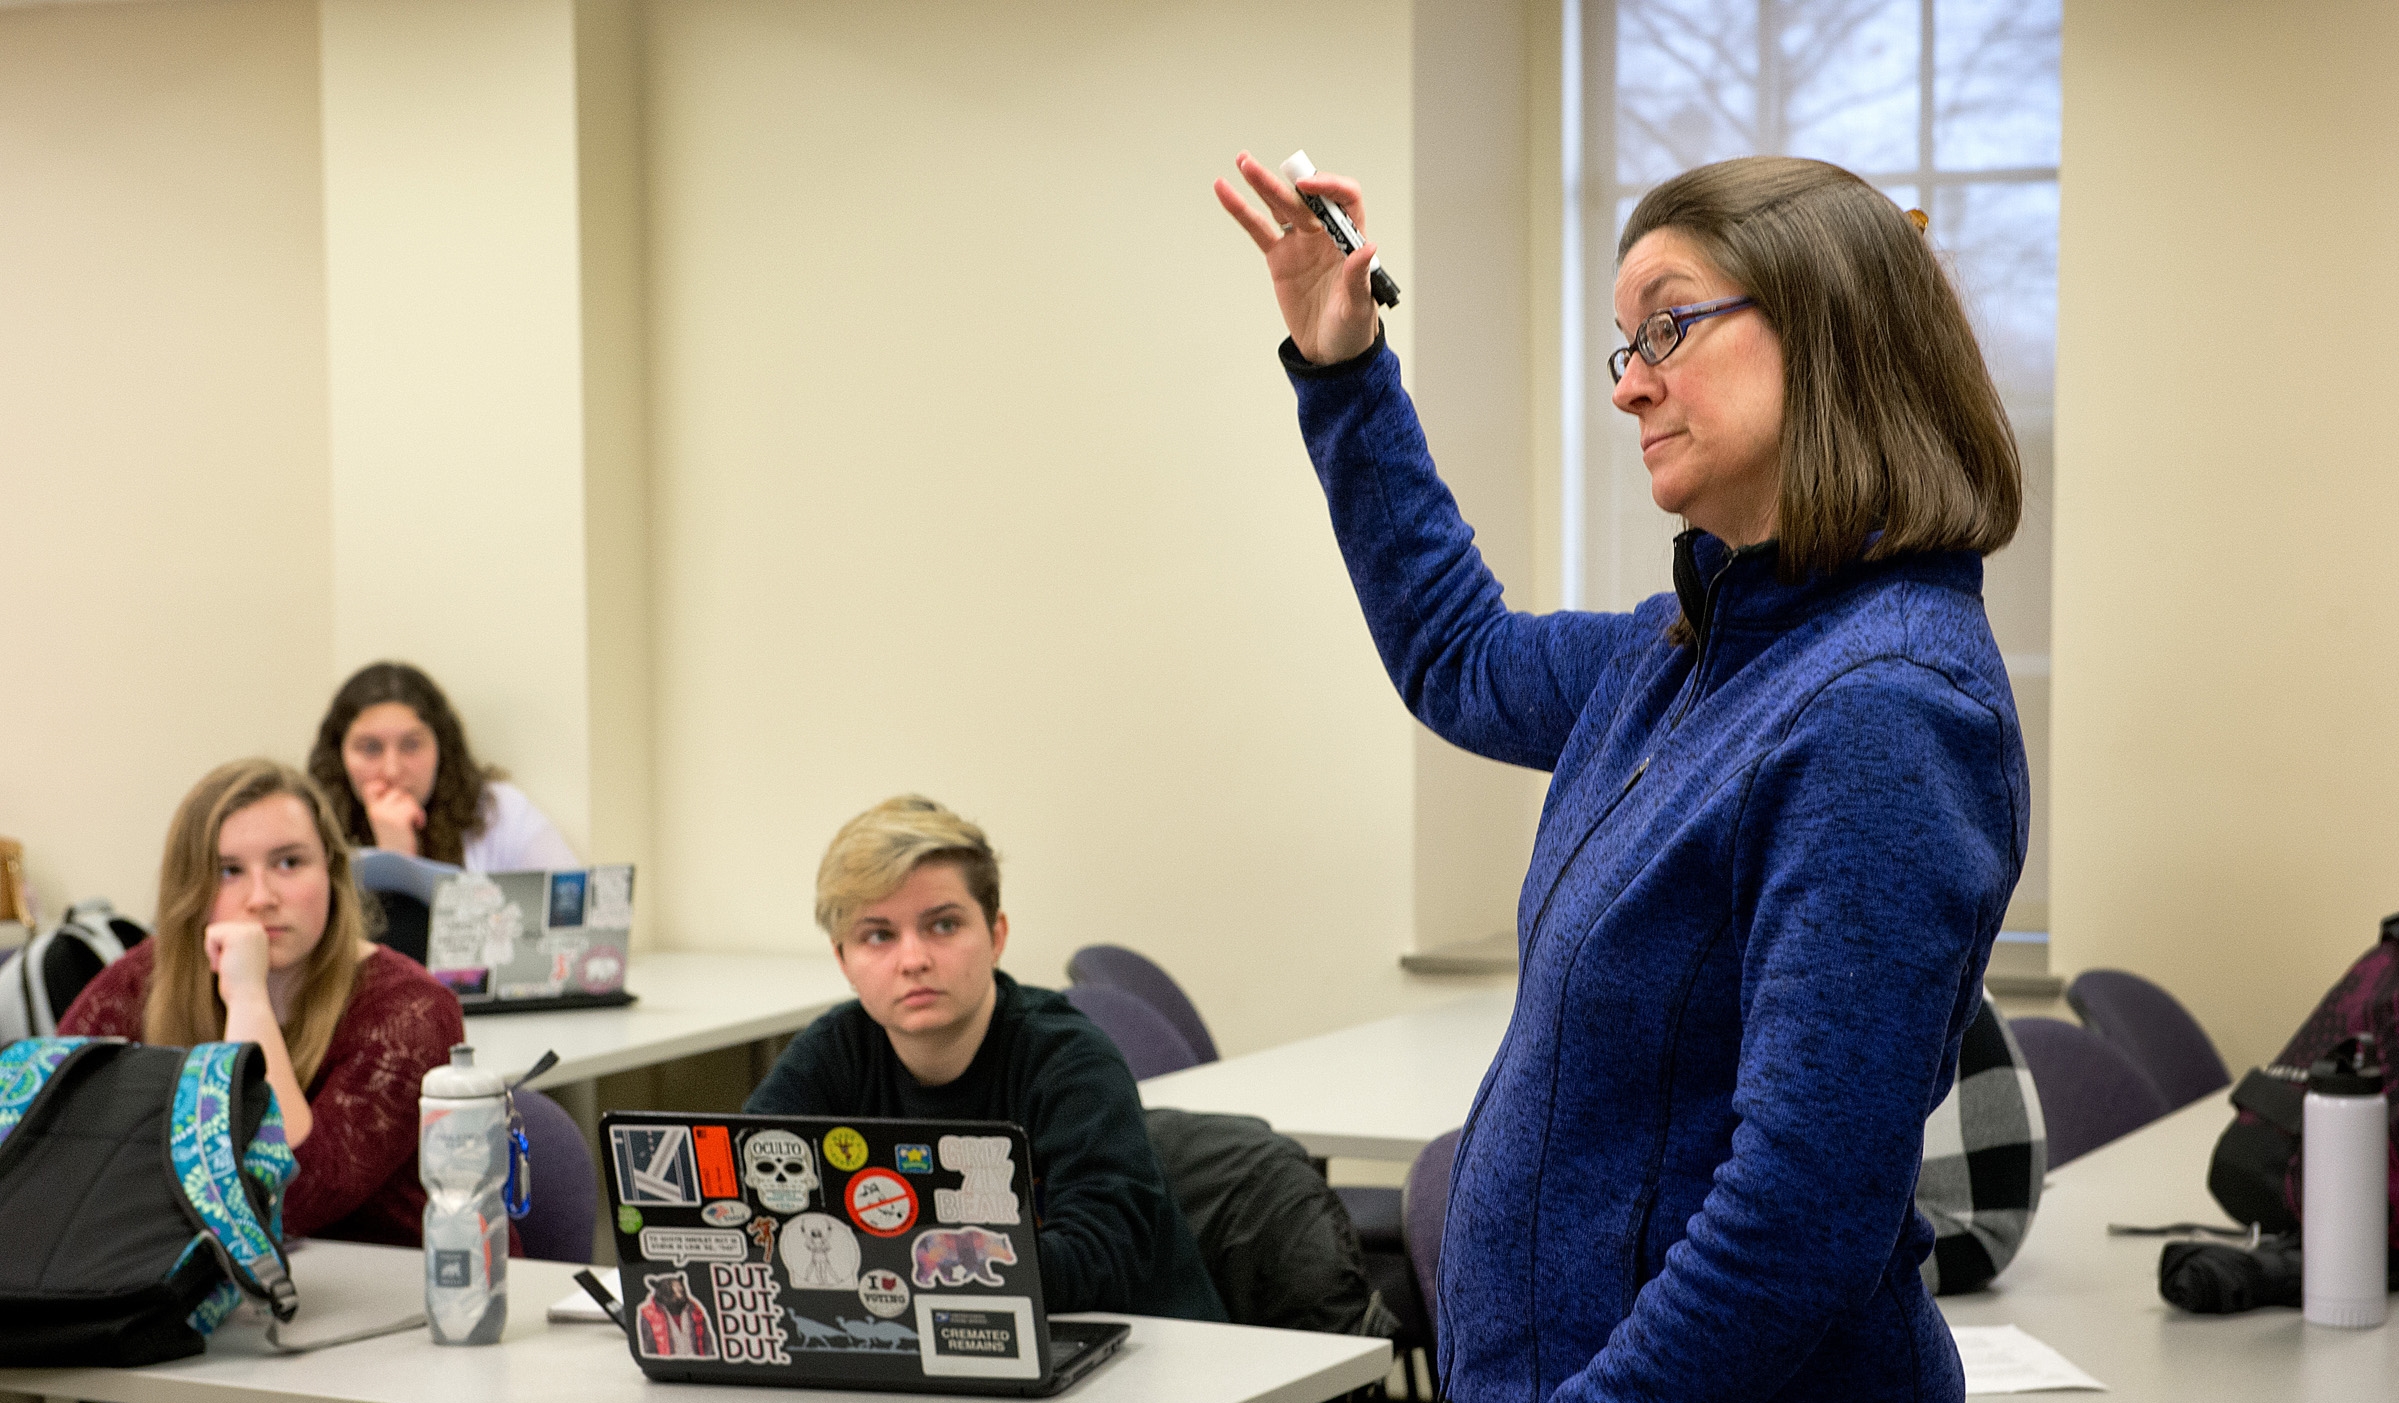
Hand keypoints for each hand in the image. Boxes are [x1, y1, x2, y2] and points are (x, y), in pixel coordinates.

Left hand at [204, 921, 272, 1001]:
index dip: (223, 951)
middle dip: (217, 950)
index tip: (235, 966)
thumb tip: (214, 933)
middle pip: (218, 929)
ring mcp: (249, 930)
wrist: (247, 998)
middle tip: (230, 967)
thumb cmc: (240, 986)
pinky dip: (211, 952)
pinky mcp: (237, 935)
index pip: (225, 932)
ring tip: (227, 966)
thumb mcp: (240, 959)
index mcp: (259, 935)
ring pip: (213, 931)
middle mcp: (256, 929)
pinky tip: (223, 964)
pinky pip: (211, 935)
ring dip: (214, 952)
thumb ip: (233, 946)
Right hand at [361, 778, 424, 854]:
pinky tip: (417, 826)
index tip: (392, 798)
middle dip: (407, 802)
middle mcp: (376, 811)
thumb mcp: (388, 820)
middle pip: (397, 791)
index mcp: (372, 810)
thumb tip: (400, 787)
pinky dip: (419, 816)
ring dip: (414, 810)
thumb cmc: (396, 841)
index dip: (382, 786)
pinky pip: (413, 809)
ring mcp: (386, 815)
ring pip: (407, 799)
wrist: (396, 861)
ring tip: (412, 822)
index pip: (370, 787)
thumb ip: (390, 806)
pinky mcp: (398, 820)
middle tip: (408, 816)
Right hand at [1214, 151, 1380, 365]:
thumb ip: (1358, 277)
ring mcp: (1300, 243)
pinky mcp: (1279, 257)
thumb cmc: (1353, 330)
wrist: (1330, 351)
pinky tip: (1225, 191)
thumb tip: (1368, 247)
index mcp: (1350, 240)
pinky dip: (1241, 211)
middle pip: (1304, 198)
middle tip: (1254, 167)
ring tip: (1242, 162)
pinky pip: (1258, 229)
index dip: (1328, 187)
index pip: (1345, 199)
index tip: (1307, 187)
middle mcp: (1325, 235)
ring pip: (1279, 206)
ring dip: (1262, 184)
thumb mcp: (1359, 307)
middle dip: (1281, 181)